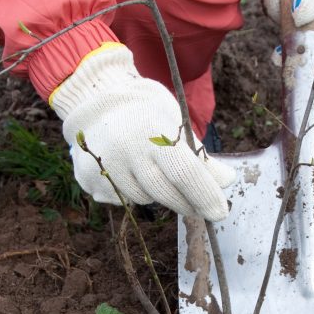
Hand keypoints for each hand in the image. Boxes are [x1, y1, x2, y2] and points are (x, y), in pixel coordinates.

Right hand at [50, 44, 234, 220]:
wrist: (94, 101)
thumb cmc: (144, 112)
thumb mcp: (174, 123)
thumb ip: (199, 155)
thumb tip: (226, 181)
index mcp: (151, 129)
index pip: (184, 172)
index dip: (205, 195)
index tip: (220, 212)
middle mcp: (124, 148)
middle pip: (165, 192)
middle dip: (187, 203)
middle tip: (199, 206)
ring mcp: (104, 166)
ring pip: (143, 198)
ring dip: (156, 193)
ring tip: (150, 169)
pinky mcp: (88, 179)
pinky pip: (121, 199)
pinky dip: (131, 191)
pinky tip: (127, 170)